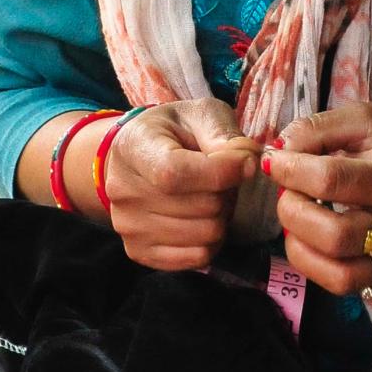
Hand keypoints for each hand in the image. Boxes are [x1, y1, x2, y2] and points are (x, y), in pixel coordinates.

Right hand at [101, 99, 261, 270]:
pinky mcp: (139, 252)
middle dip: (227, 191)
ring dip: (222, 216)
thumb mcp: (200, 115)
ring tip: (210, 195)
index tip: (246, 161)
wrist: (136, 158)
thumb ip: (224, 134)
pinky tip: (202, 219)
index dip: (222, 172)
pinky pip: (198, 257)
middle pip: (203, 206)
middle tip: (221, 178)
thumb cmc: (174, 133)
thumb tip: (248, 164)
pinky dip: (212, 241)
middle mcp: (123, 190)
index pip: (175, 173)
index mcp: (133, 147)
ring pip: (207, 234)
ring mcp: (128, 226)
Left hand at [263, 104, 371, 298]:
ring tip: (298, 215)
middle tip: (288, 190)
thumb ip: (319, 129)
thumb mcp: (369, 118)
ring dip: (298, 244)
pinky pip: (342, 284)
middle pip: (332, 235)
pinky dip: (313, 263)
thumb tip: (276, 152)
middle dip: (292, 211)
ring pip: (335, 273)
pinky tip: (311, 236)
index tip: (273, 159)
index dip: (290, 170)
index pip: (332, 180)